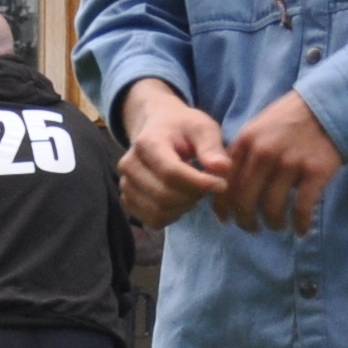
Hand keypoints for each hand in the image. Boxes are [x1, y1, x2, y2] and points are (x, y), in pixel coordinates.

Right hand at [111, 80, 230, 228]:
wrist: (157, 129)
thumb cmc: (183, 129)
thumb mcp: (202, 128)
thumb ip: (212, 146)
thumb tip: (222, 168)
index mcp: (147, 142)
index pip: (171, 172)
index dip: (199, 183)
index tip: (222, 184)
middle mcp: (130, 164)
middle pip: (164, 195)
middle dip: (194, 196)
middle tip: (209, 186)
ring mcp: (125, 184)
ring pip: (159, 211)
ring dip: (184, 207)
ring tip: (195, 191)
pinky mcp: (127, 199)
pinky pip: (153, 220)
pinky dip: (172, 216)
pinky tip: (181, 200)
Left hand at [216, 89, 343, 233]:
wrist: (329, 105)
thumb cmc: (290, 121)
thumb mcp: (258, 128)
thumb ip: (242, 153)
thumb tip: (225, 184)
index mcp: (246, 141)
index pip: (225, 181)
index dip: (222, 206)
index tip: (225, 219)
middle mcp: (264, 153)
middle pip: (245, 199)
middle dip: (245, 220)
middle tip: (251, 228)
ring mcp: (290, 162)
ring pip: (272, 207)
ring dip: (273, 223)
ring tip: (277, 226)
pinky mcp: (316, 171)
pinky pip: (302, 207)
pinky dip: (300, 223)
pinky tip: (301, 229)